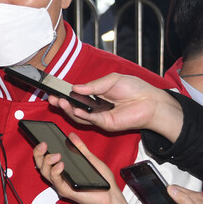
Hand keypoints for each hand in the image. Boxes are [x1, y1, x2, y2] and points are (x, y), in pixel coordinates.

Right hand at [32, 132, 129, 203]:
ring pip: (45, 172)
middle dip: (38, 153)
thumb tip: (71, 135)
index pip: (46, 157)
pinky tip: (61, 165)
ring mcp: (61, 183)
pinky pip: (56, 181)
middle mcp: (59, 176)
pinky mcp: (65, 191)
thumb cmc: (101, 180)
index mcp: (62, 168)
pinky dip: (56, 172)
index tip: (42, 138)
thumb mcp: (90, 159)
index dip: (41, 148)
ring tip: (56, 155)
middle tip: (43, 144)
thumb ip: (80, 148)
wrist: (110, 195)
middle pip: (41, 164)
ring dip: (48, 161)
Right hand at [47, 73, 182, 140]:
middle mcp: (95, 107)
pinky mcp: (106, 123)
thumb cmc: (134, 89)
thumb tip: (75, 87)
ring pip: (79, 115)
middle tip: (52, 98)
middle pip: (74, 107)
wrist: (150, 101)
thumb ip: (93, 85)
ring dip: (68, 110)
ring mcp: (99, 117)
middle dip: (62, 104)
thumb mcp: (111, 80)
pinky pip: (90, 120)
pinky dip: (82, 115)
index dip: (65, 93)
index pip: (76, 95)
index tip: (54, 90)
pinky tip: (75, 109)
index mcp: (95, 94)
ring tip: (60, 103)